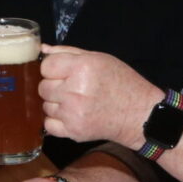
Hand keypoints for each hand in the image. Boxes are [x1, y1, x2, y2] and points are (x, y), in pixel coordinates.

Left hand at [38, 45, 158, 146]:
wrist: (140, 114)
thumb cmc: (122, 82)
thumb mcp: (100, 59)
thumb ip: (69, 52)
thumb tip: (43, 50)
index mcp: (81, 68)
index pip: (46, 66)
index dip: (53, 69)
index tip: (64, 72)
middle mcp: (74, 91)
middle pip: (43, 87)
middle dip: (54, 86)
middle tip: (72, 88)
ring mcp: (72, 113)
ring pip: (45, 106)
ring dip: (56, 104)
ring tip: (75, 102)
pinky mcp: (73, 131)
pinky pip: (48, 125)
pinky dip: (56, 121)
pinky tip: (71, 116)